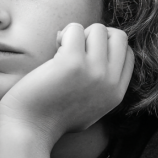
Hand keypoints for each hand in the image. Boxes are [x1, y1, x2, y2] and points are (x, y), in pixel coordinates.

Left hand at [0, 23, 133, 148]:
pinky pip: (75, 29)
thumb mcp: (90, 108)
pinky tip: (53, 47)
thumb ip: (101, 88)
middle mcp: (110, 82)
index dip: (107, 46)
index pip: (128, 54)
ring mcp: (94, 72)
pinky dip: (64, 34)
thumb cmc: (51, 118)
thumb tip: (101, 58)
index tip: (86, 53)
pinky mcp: (72, 63)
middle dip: (96, 35)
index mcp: (116, 93)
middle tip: (74, 48)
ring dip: (77, 34)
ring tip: (61, 48)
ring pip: (98, 29)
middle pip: (119, 37)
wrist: (29, 129)